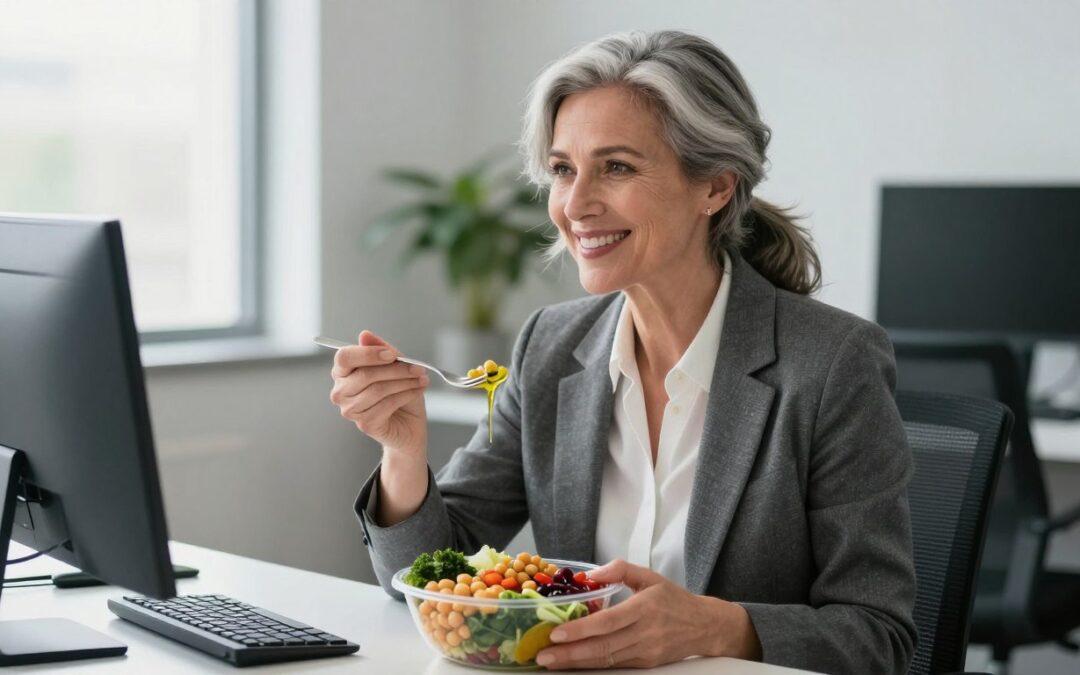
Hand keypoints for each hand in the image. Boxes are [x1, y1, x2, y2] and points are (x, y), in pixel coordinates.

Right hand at [329, 330, 428, 456]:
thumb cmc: (398, 392)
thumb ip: (381, 349)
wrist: (409, 423)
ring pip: (379, 389)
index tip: (392, 355)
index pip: (345, 357)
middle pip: (365, 375)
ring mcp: (350, 410)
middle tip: (418, 367)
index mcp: (342, 372)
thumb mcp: (394, 366)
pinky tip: (417, 390)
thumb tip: (364, 335)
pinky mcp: (365, 424)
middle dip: (396, 369)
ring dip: (405, 382)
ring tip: (421, 379)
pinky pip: (387, 404)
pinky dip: (407, 394)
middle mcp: (341, 392)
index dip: (368, 354)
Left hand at [535, 559, 760, 668]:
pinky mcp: (646, 664)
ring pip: (607, 660)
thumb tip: (591, 575)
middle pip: (603, 647)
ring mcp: (645, 652)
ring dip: (577, 663)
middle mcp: (644, 633)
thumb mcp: (649, 576)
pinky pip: (615, 665)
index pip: (608, 622)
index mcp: (644, 607)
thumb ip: (620, 570)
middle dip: (570, 653)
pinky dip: (593, 665)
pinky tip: (575, 663)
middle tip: (543, 655)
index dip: (581, 630)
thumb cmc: (674, 599)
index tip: (557, 633)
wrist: (705, 626)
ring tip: (551, 662)